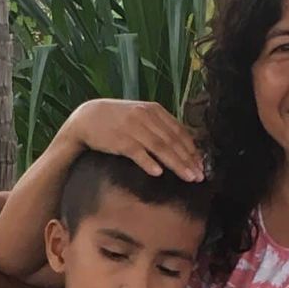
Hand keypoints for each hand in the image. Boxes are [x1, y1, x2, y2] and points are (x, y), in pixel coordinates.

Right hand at [62, 99, 204, 181]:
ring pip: (160, 148)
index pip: (179, 131)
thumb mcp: (140, 116)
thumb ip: (159, 126)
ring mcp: (133, 128)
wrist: (87, 118)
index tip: (201, 165)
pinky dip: (148, 162)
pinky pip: (137, 153)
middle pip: (173, 141)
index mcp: (154, 110)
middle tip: (200, 176)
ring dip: (176, 164)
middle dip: (188, 160)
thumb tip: (182, 142)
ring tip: (188, 177)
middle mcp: (146, 117)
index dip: (192, 149)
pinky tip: (158, 173)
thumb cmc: (117, 120)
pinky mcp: (119, 140)